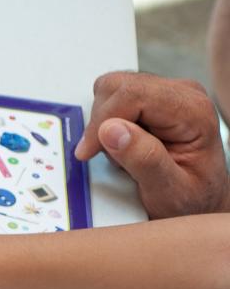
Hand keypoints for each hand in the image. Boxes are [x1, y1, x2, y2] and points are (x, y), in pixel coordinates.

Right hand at [75, 71, 229, 219]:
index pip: (134, 94)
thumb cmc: (191, 200)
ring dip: (103, 123)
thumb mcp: (169, 191)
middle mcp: (182, 95)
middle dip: (101, 123)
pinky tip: (121, 144)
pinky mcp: (152, 99)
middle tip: (107, 155)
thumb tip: (111, 130)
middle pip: (119, 86)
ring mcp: (167, 94)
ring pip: (112, 89)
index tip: (88, 151)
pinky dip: (106, 122)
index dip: (103, 120)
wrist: (200, 202)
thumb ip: (144, 160)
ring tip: (121, 153)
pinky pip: (113, 98)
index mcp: (193, 112)